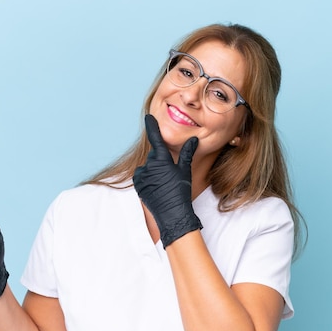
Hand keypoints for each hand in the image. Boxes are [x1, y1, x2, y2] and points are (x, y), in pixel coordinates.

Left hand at [133, 114, 202, 246]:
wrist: (171, 214)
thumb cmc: (180, 192)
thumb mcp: (184, 170)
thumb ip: (187, 153)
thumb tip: (193, 139)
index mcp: (161, 159)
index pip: (155, 138)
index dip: (152, 126)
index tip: (148, 117)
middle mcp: (148, 165)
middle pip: (154, 156)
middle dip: (161, 160)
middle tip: (170, 173)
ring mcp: (141, 176)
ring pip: (148, 167)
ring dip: (154, 171)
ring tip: (164, 183)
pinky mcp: (138, 185)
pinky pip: (143, 176)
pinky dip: (149, 179)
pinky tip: (157, 188)